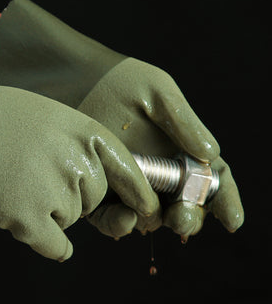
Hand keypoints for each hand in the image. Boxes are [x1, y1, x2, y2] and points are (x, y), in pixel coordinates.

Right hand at [0, 70, 158, 260]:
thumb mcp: (45, 115)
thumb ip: (74, 144)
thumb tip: (89, 177)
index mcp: (85, 133)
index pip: (129, 171)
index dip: (139, 194)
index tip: (147, 210)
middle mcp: (78, 163)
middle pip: (93, 201)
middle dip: (72, 197)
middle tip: (34, 179)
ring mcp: (56, 193)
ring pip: (69, 221)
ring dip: (47, 212)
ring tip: (13, 185)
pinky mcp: (31, 221)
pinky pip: (56, 246)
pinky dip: (47, 242)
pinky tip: (29, 226)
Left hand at [78, 58, 242, 239]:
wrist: (72, 80)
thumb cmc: (119, 81)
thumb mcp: (156, 91)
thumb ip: (183, 121)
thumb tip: (210, 154)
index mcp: (181, 150)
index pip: (211, 180)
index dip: (225, 201)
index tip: (232, 221)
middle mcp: (159, 172)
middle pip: (184, 205)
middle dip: (189, 217)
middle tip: (182, 218)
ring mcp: (129, 184)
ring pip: (151, 217)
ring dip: (156, 222)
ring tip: (154, 217)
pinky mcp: (100, 190)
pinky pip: (112, 216)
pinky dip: (119, 223)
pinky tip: (124, 219)